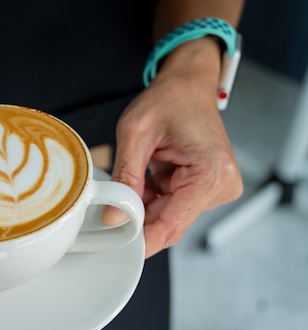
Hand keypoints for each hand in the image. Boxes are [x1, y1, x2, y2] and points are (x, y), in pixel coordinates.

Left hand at [106, 41, 242, 256]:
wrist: (188, 83)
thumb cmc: (169, 98)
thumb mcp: (136, 133)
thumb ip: (125, 177)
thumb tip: (113, 217)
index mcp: (212, 173)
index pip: (172, 225)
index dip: (141, 239)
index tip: (116, 246)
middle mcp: (221, 185)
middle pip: (170, 224)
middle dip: (137, 220)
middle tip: (108, 208)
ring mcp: (216, 189)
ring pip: (168, 217)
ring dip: (143, 206)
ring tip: (130, 178)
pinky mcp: (206, 188)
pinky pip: (171, 206)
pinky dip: (151, 198)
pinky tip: (143, 179)